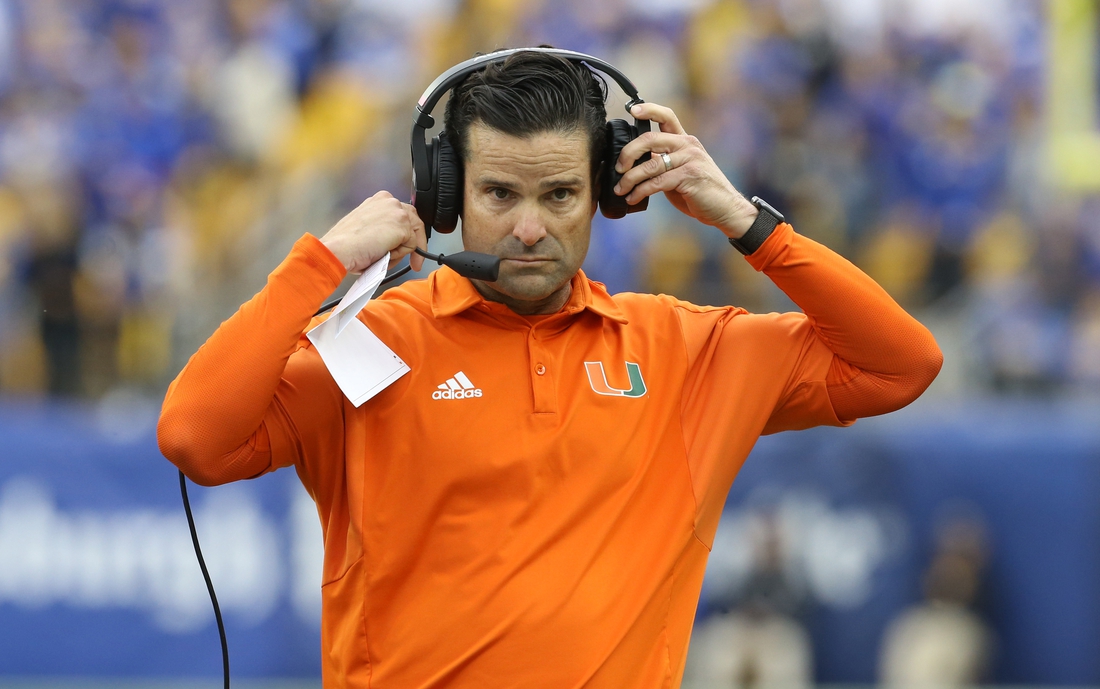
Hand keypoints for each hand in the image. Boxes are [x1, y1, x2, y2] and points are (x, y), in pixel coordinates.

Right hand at [320, 191, 426, 272]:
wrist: (338, 249)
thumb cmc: (345, 244)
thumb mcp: (366, 228)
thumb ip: (382, 227)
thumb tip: (393, 240)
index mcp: (380, 200)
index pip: (402, 215)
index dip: (406, 234)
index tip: (404, 246)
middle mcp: (390, 201)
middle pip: (414, 222)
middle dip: (415, 243)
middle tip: (415, 262)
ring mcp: (397, 211)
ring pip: (412, 236)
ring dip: (401, 252)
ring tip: (384, 258)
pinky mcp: (402, 225)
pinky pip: (411, 247)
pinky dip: (399, 256)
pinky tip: (383, 255)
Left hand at [614, 103, 758, 238]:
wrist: (725, 209)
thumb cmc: (699, 191)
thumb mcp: (680, 171)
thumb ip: (662, 161)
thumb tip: (634, 162)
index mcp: (685, 140)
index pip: (667, 116)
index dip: (648, 109)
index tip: (631, 110)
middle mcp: (688, 145)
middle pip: (650, 139)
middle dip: (628, 153)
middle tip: (618, 168)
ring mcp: (690, 160)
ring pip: (650, 164)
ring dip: (630, 179)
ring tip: (620, 189)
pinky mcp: (689, 177)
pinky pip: (657, 182)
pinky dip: (640, 191)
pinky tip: (633, 198)